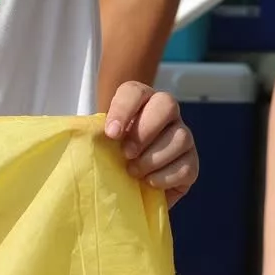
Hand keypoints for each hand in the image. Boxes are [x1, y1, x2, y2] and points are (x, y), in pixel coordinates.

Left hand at [103, 81, 197, 203]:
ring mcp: (182, 136)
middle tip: (126, 153)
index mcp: (141, 99)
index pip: (135, 92)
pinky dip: (165, 177)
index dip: (123, 110)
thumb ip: (94, 133)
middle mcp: (166, 112)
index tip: (111, 134)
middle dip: (144, 131)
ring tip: (133, 172)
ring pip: (181, 137)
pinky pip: (186, 166)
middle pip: (167, 105)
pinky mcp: (191, 163)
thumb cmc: (110, 152)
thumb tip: (82, 135)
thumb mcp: (100, 139)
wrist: (129, 180)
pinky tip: (149, 182)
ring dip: (153, 158)